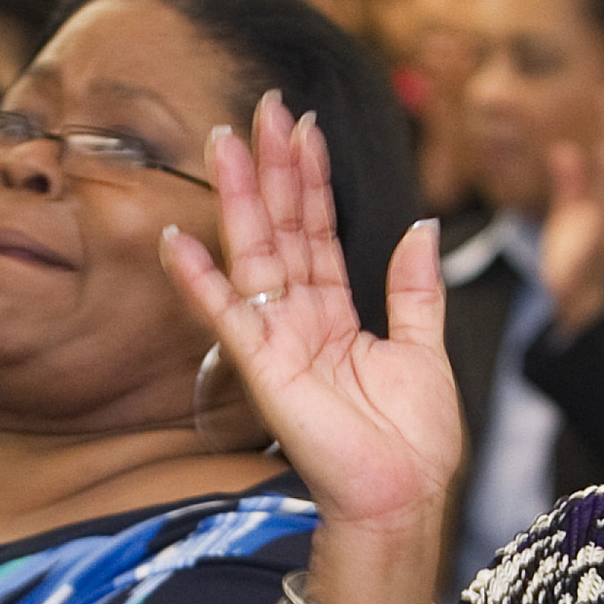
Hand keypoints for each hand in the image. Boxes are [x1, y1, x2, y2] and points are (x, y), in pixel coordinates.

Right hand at [160, 90, 462, 542]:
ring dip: (240, 199)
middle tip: (263, 107)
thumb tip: (420, 225)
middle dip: (272, 168)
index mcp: (335, 316)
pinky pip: (226, 316)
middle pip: (281, 230)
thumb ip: (416, 289)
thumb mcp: (425, 349)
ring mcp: (276, 341)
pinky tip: (178, 239)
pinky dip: (199, 280)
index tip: (304, 126)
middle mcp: (299, 321)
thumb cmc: (413, 442)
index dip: (311, 179)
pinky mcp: (263, 368)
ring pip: (254, 256)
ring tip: (227, 143)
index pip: (317, 232)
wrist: (406, 496)